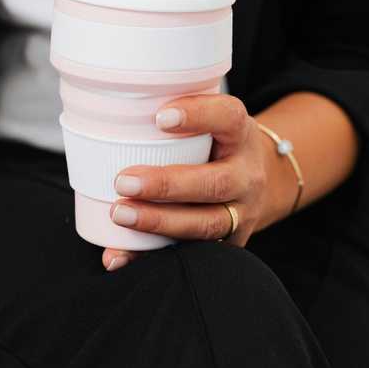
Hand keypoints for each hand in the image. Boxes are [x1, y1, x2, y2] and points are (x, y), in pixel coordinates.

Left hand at [100, 94, 296, 271]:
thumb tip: (111, 111)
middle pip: (215, 183)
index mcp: (241, 134)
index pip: (228, 118)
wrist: (257, 179)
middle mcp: (247, 175)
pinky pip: (190, 253)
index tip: (160, 118)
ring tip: (120, 214)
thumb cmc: (217, 144)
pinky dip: (150, 257)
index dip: (198, 116)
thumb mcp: (211, 121)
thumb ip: (178, 117)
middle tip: (123, 182)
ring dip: (159, 221)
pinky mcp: (227, 242)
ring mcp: (241, 213)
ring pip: (206, 223)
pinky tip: (119, 255)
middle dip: (167, 185)